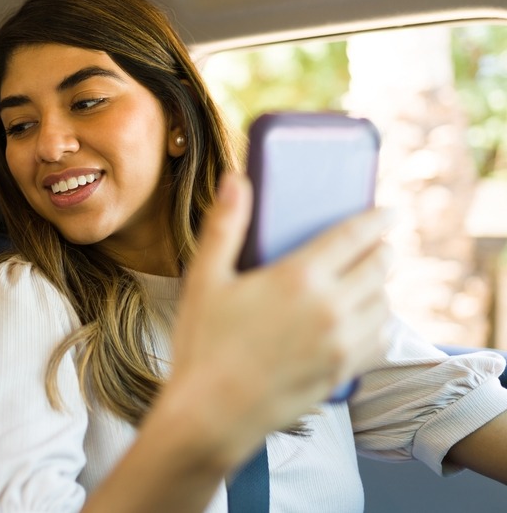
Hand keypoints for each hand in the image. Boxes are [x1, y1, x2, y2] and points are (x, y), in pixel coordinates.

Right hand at [169, 172, 392, 458]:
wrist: (213, 414)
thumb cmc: (203, 344)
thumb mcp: (205, 279)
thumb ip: (225, 226)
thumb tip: (236, 179)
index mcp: (299, 278)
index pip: (355, 237)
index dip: (377, 220)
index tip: (390, 211)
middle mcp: (331, 308)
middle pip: (378, 267)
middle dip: (383, 249)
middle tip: (378, 242)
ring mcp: (341, 343)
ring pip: (384, 303)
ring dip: (382, 285)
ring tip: (370, 278)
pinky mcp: (343, 372)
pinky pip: (380, 339)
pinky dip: (380, 321)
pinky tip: (367, 319)